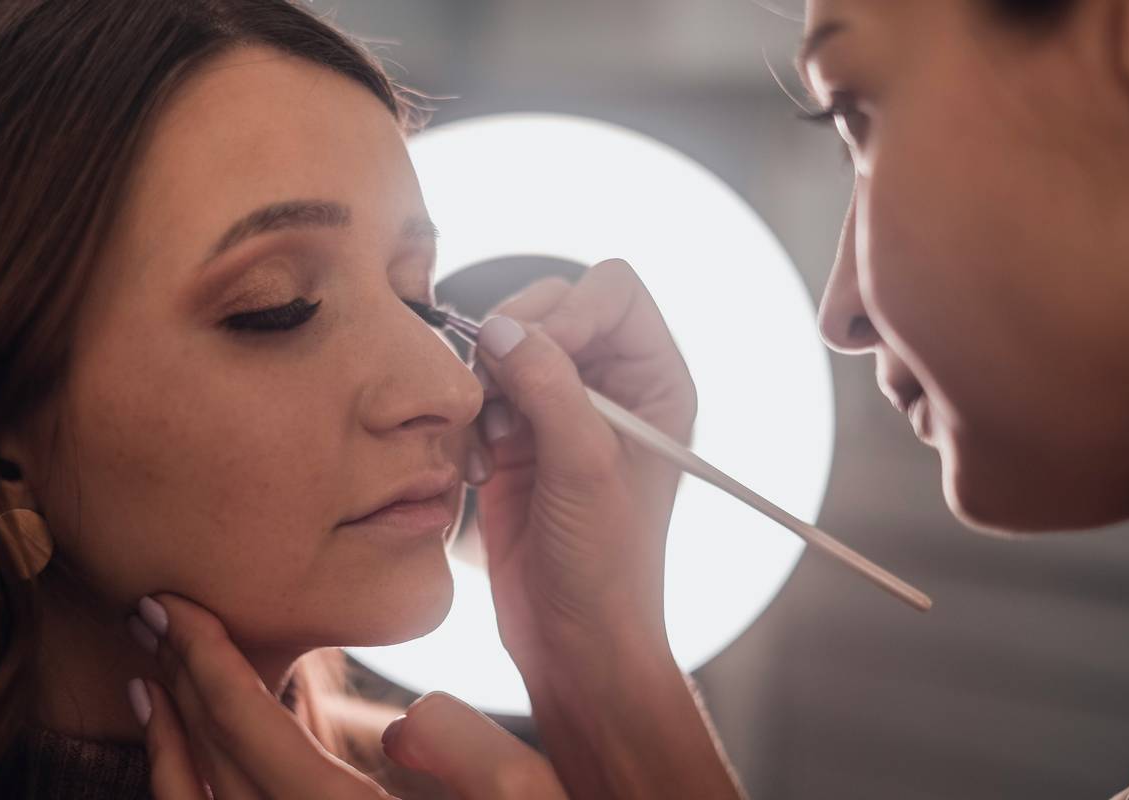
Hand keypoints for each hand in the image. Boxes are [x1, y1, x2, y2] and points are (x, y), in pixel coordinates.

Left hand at [127, 593, 568, 799]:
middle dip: (176, 687)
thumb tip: (406, 716)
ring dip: (167, 745)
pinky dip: (192, 791)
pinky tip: (206, 748)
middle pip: (212, 775)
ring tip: (152, 679)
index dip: (205, 666)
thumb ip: (479, 758)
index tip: (172, 604)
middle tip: (150, 616)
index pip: (254, 741)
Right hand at [471, 259, 696, 672]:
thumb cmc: (606, 564)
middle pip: (555, 303)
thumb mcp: (585, 469)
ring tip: (496, 440)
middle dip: (520, 339)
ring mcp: (562, 408)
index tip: (541, 353)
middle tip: (503, 393)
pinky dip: (473, 415)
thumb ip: (550, 388)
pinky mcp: (519, 436)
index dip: (571, 307)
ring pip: (510, 344)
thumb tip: (502, 327)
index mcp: (656, 380)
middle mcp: (612, 384)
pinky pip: (483, 390)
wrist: (572, 638)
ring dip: (489, 381)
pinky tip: (483, 466)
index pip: (614, 290)